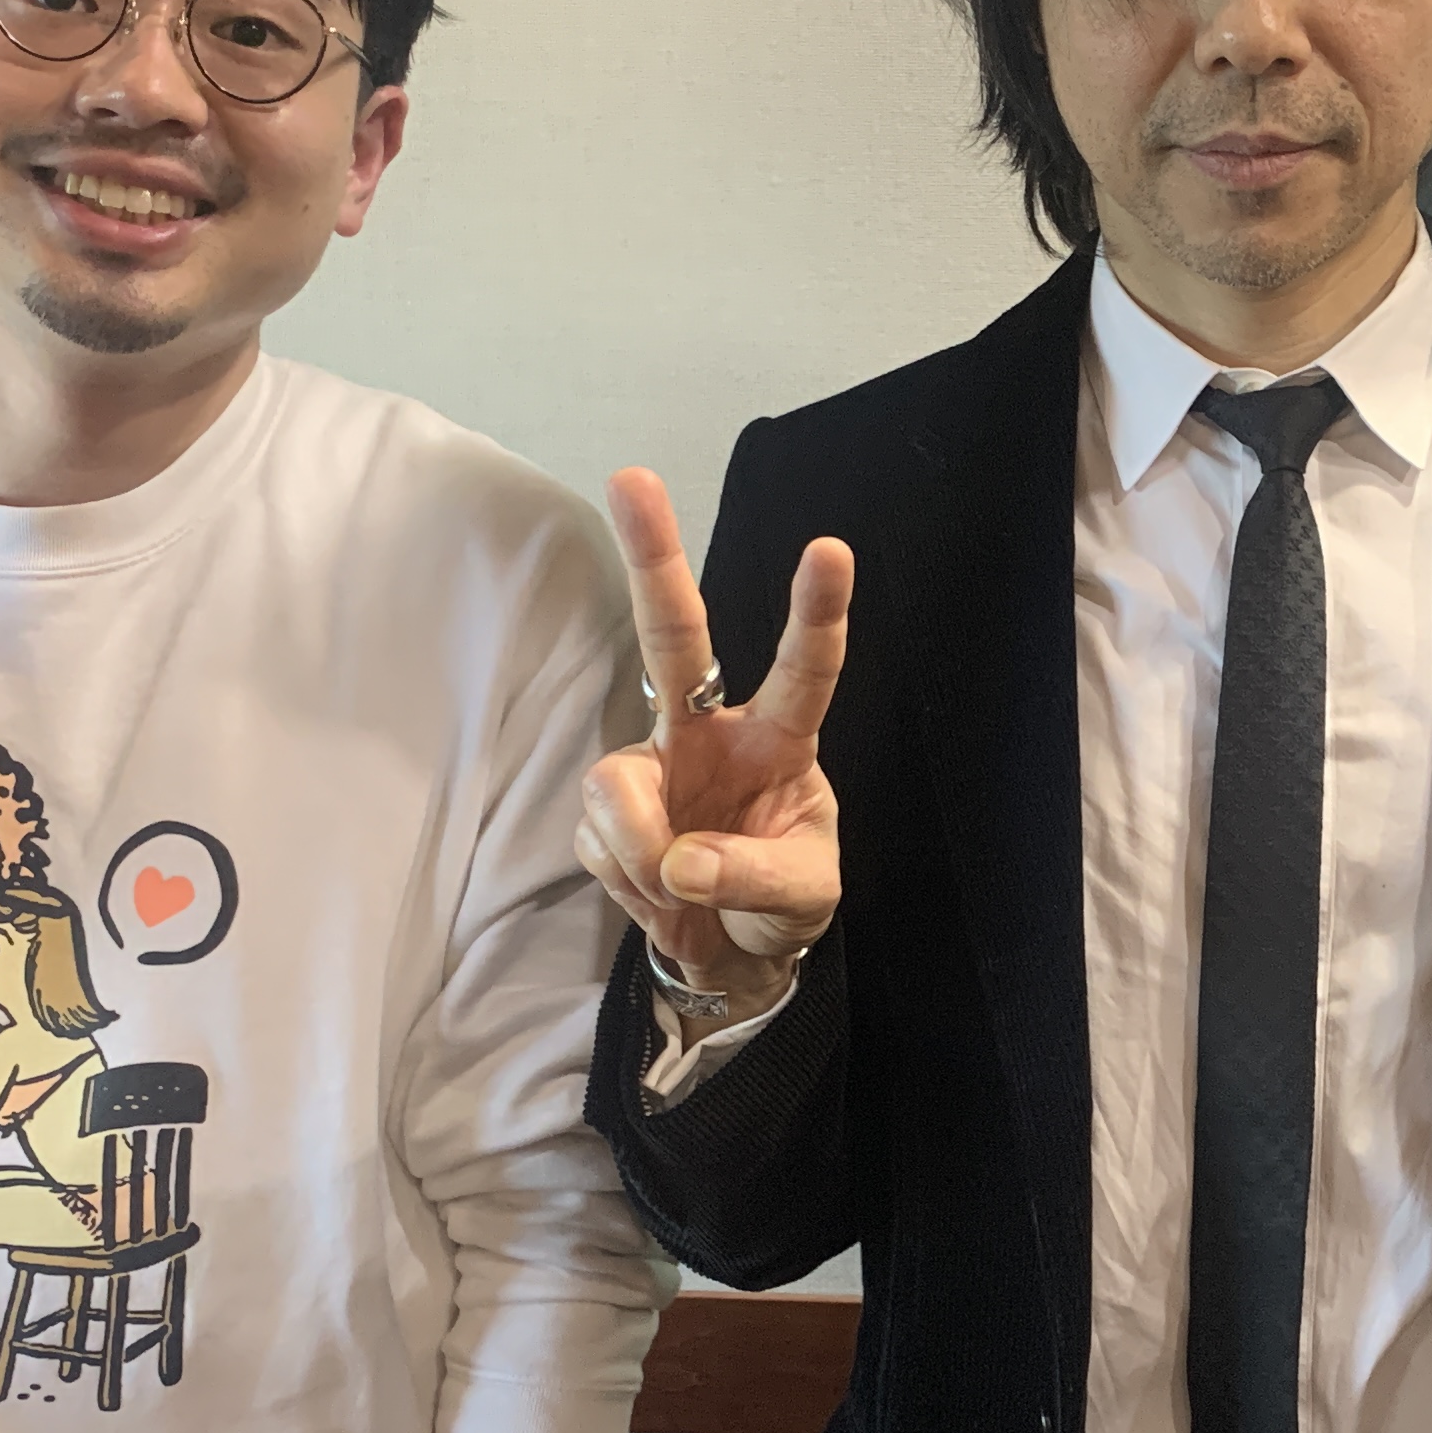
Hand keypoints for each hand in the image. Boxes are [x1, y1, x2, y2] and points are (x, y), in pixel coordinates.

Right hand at [580, 466, 851, 1005]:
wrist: (731, 954)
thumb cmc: (784, 903)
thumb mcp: (802, 896)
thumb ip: (754, 877)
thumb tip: (681, 862)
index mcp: (778, 738)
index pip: (803, 670)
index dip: (816, 613)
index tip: (830, 550)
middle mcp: (707, 733)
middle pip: (674, 636)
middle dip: (652, 559)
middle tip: (631, 478)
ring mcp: (650, 767)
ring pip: (616, 782)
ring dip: (643, 848)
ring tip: (681, 891)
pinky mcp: (605, 815)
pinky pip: (601, 843)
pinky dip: (632, 885)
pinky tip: (658, 894)